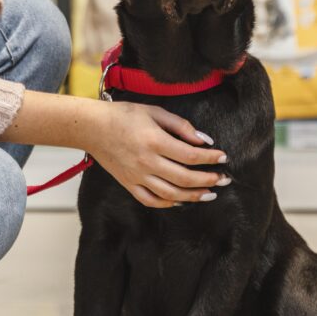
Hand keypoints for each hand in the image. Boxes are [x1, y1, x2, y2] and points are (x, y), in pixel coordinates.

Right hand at [85, 100, 226, 208]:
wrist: (92, 127)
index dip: (210, 158)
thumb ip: (180, 125)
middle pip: (184, 178)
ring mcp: (136, 176)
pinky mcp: (128, 184)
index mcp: (154, 141)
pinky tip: (181, 200)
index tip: (223, 157)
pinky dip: (168, 203)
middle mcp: (146, 162)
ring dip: (194, 196)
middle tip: (224, 179)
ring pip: (171, 194)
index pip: (190, 155)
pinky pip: (151, 200)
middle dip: (209, 179)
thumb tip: (204, 140)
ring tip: (209, 194)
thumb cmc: (123, 115)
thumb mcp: (154, 111)